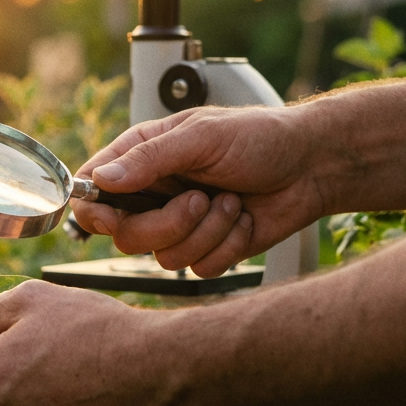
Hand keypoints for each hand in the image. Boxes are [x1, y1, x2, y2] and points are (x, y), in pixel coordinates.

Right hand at [71, 106, 327, 275]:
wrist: (314, 165)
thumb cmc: (260, 138)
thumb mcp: (201, 137)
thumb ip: (149, 158)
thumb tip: (101, 177)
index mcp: (142, 159)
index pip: (92, 192)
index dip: (94, 210)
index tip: (113, 217)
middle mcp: (154, 195)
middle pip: (123, 235)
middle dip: (166, 224)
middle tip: (200, 199)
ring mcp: (179, 225)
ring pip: (163, 257)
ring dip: (206, 231)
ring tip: (231, 202)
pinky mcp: (207, 249)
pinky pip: (198, 268)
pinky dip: (227, 245)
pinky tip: (243, 219)